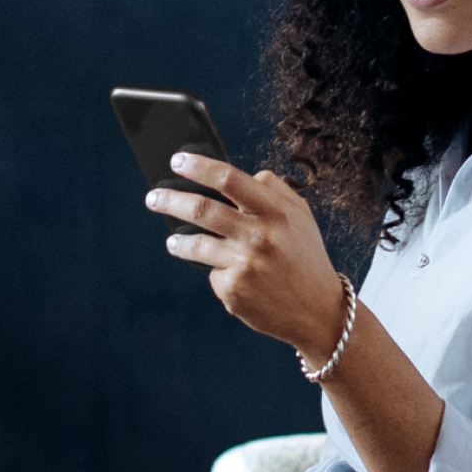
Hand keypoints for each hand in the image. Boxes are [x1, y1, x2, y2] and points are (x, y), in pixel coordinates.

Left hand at [145, 152, 344, 354]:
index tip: (178, 160)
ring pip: (196, 244)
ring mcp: (245, 265)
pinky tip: (228, 275)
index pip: (230, 180)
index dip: (200, 167)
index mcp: (276, 212)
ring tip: (173, 240)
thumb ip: (275, 190)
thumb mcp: (301, 217)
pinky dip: (215, 270)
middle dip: (171, 200)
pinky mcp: (234, 291)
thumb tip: (246, 174)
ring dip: (178, 241)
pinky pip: (212, 272)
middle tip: (153, 197)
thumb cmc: (306, 258)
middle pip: (203, 210)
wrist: (318, 311)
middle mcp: (260, 236)